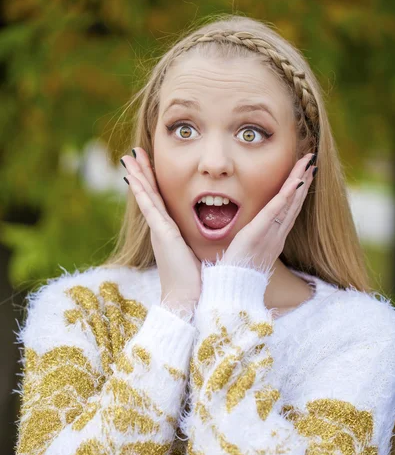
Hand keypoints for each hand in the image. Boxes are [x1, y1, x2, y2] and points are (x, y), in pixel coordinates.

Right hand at [121, 148, 201, 311]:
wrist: (188, 301)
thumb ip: (195, 244)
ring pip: (146, 196)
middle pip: (149, 194)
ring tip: (129, 157)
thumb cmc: (194, 283)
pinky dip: (141, 190)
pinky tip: (133, 176)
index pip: (159, 201)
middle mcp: (161, 229)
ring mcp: (159, 230)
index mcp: (169, 233)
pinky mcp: (162, 234)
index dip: (152, 183)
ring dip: (138, 175)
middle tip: (133, 153)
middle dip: (142, 173)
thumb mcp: (194, 256)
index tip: (147, 166)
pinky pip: (149, 206)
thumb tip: (205, 238)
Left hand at [221, 153, 316, 272]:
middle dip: (304, 180)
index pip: (289, 209)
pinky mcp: (260, 232)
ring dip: (299, 181)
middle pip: (294, 203)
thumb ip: (256, 241)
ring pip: (289, 203)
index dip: (298, 192)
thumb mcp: (251, 252)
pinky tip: (295, 182)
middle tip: (312, 161)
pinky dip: (286, 195)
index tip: (305, 174)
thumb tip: (255, 233)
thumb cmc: (239, 271)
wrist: (234, 286)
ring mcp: (272, 233)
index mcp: (275, 237)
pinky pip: (276, 211)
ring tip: (309, 164)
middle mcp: (278, 233)